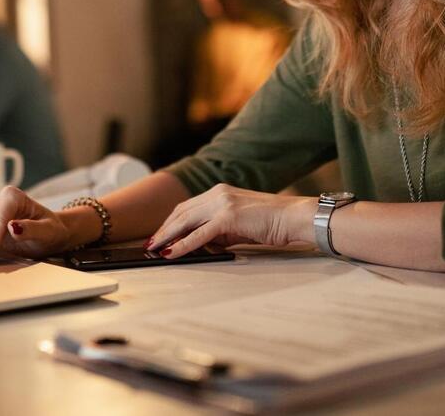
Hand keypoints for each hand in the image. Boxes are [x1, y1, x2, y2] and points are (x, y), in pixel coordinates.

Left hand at [146, 184, 313, 258]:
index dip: (171, 221)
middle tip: (150, 243)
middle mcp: (218, 193)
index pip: (187, 206)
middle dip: (164, 229)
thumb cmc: (272, 223)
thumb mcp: (240, 225)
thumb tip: (202, 244)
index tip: (160, 234)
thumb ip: (220, 231)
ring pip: (185, 221)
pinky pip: (199, 234)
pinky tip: (172, 253)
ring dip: (167, 236)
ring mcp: (222, 203)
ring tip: (155, 249)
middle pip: (181, 212)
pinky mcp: (228, 217)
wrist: (294, 218)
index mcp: (220, 192)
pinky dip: (183, 244)